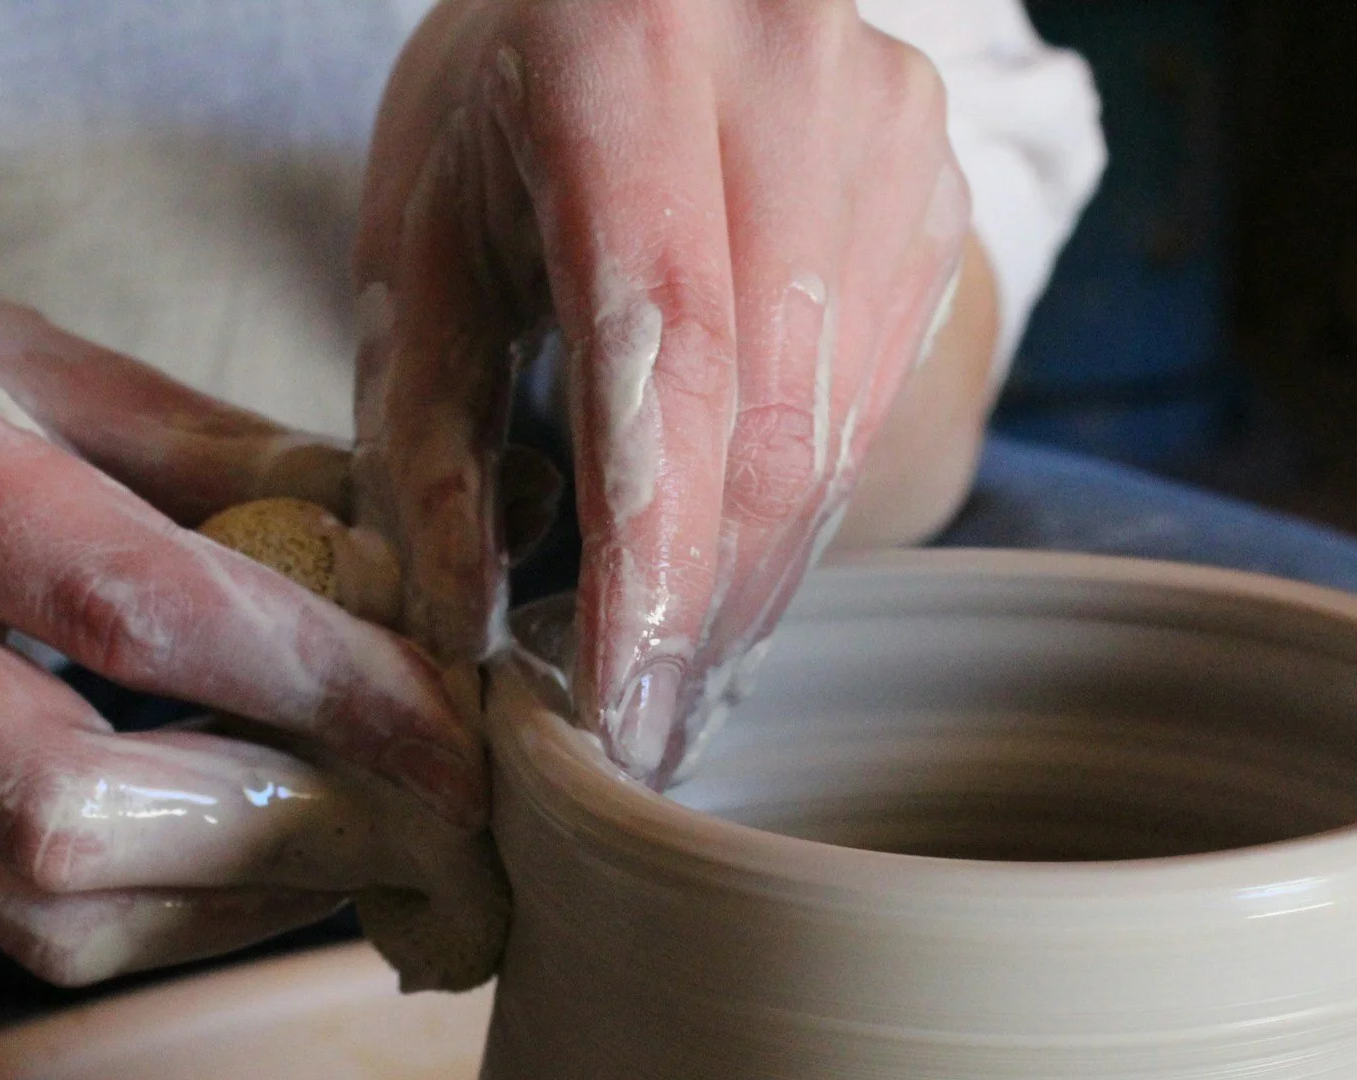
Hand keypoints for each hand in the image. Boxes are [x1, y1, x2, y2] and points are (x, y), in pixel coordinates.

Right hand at [0, 270, 485, 983]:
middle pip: (65, 806)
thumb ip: (247, 463)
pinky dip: (192, 908)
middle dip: (290, 822)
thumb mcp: (62, 365)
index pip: (124, 603)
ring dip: (257, 886)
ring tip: (384, 829)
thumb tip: (458, 541)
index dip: (314, 681)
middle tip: (442, 809)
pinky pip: (34, 933)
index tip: (453, 725)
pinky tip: (279, 849)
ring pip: (53, 906)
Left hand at [356, 0, 970, 780]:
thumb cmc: (508, 108)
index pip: (667, 344)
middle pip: (769, 409)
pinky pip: (873, 398)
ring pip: (833, 424)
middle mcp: (790, 72)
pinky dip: (800, 506)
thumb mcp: (419, 234)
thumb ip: (423, 424)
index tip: (620, 702)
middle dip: (704, 604)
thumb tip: (469, 624)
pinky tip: (737, 567)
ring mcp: (888, 129)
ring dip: (756, 576)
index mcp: (628, 47)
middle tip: (647, 734)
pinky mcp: (937, 191)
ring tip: (680, 672)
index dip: (651, 550)